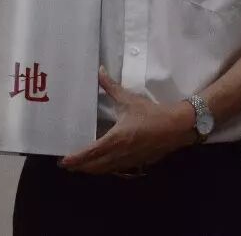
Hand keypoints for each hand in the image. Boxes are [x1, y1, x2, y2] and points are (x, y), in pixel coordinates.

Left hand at [59, 67, 191, 174]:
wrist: (177, 127)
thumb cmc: (151, 113)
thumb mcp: (129, 99)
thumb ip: (111, 87)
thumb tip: (99, 71)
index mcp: (116, 139)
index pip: (91, 152)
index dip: (76, 159)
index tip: (63, 162)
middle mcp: (120, 154)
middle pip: (96, 166)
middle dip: (81, 167)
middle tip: (67, 165)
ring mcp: (130, 161)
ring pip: (107, 170)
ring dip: (93, 170)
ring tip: (82, 166)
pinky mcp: (138, 163)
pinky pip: (118, 169)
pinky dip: (107, 168)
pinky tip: (104, 165)